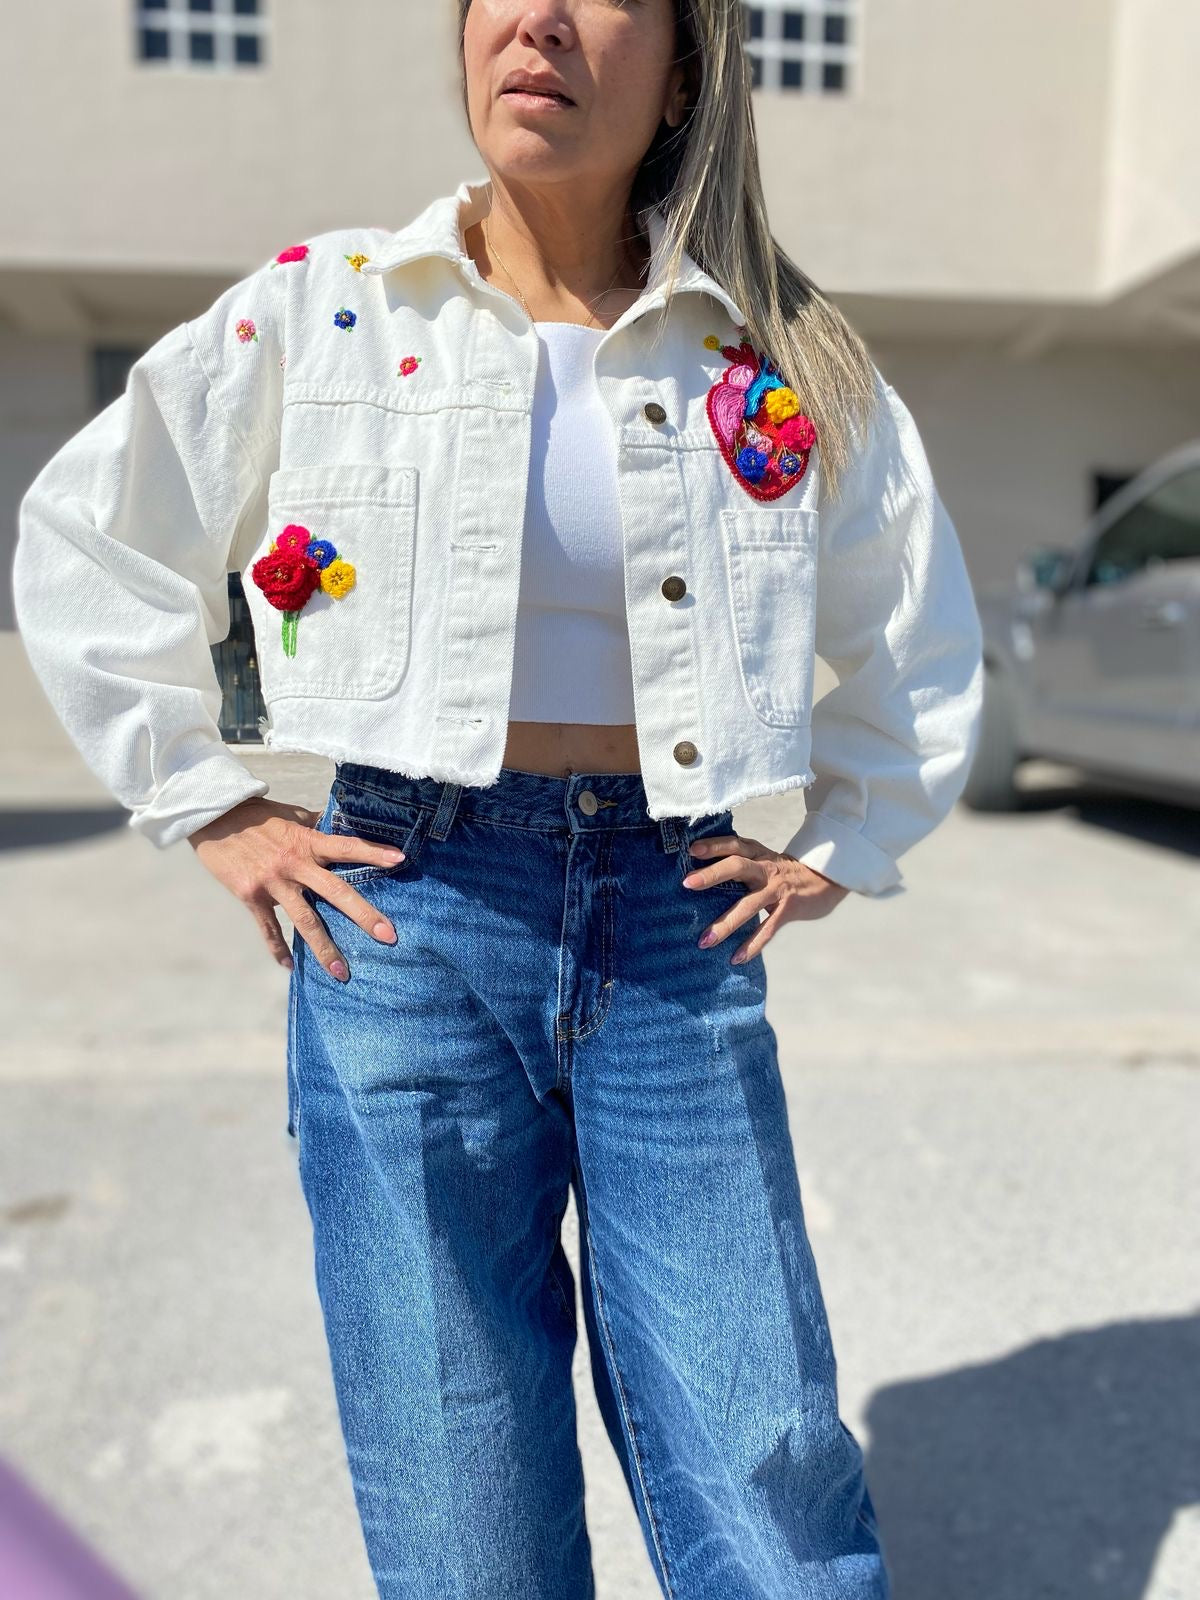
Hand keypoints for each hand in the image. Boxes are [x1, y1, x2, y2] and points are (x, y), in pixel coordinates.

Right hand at [187, 797, 405, 979]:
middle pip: (336, 891)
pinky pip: (268, 929)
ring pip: (305, 920)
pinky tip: (289, 966)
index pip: (347, 846)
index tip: (400, 860)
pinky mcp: (251, 896)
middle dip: (364, 915)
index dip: (374, 852)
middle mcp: (294, 863)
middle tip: (389, 936)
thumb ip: (315, 826)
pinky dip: (278, 949)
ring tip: (342, 973)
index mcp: (307, 841)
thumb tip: (337, 823)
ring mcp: (273, 882)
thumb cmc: (256, 815)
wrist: (213, 817)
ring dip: (324, 948)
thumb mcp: (290, 816)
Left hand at [683, 832, 850, 964]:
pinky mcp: (788, 909)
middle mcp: (766, 868)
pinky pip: (768, 929)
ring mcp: (777, 889)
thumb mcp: (762, 860)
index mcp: (757, 853)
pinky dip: (752, 945)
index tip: (691, 850)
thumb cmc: (781, 872)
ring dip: (726, 924)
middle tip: (687, 884)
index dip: (713, 846)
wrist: (825, 879)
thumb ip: (738, 865)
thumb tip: (699, 877)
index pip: (734, 844)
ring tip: (704, 941)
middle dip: (712, 874)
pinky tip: (736, 958)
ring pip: (749, 905)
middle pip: (738, 866)